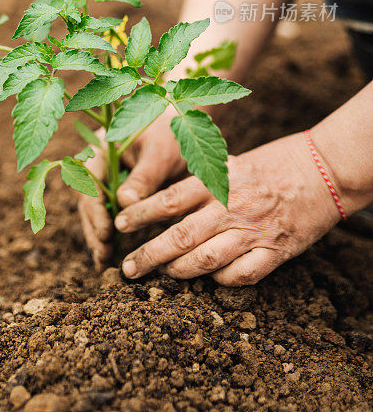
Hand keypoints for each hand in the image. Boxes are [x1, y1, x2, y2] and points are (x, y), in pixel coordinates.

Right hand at [78, 108, 185, 269]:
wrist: (184, 123)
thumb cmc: (172, 133)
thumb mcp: (161, 152)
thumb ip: (144, 175)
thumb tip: (124, 203)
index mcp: (101, 148)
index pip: (89, 182)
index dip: (96, 209)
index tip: (108, 233)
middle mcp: (98, 165)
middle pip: (88, 201)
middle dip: (94, 230)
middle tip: (104, 257)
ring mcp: (106, 179)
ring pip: (95, 211)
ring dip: (98, 236)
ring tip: (105, 263)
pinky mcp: (118, 191)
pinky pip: (109, 214)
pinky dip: (109, 234)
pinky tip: (112, 255)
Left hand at [114, 132, 341, 285]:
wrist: (323, 170)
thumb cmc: (272, 163)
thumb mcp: (231, 161)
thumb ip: (202, 180)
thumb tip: (166, 204)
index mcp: (218, 180)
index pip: (169, 200)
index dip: (140, 214)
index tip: (119, 224)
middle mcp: (231, 207)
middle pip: (180, 236)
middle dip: (148, 255)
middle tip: (127, 267)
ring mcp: (253, 231)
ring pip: (206, 261)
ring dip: (179, 271)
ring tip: (162, 273)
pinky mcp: (276, 251)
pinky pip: (242, 276)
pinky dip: (222, 282)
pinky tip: (211, 281)